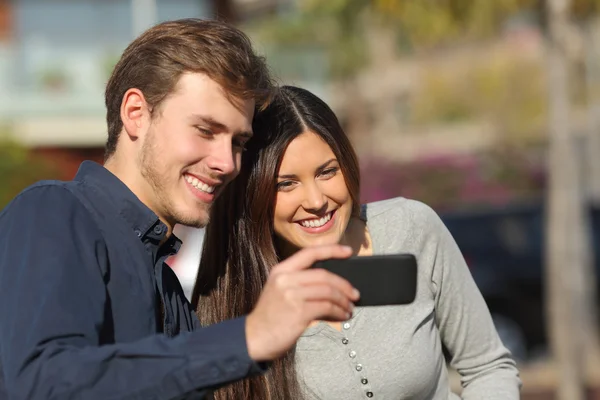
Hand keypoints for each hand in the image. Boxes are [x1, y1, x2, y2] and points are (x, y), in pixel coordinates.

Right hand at [245, 244, 359, 361]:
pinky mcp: (299, 312)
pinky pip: (327, 308)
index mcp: (281, 270)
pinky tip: (342, 316)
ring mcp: (292, 295)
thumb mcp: (280, 291)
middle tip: (354, 294)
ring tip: (349, 308)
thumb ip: (300, 283)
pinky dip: (339, 312)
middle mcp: (286, 279)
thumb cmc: (270, 317)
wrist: (255, 338)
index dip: (332, 250)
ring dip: (343, 301)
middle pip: (324, 275)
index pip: (310, 253)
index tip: (348, 252)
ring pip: (328, 291)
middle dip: (344, 285)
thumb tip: (332, 286)